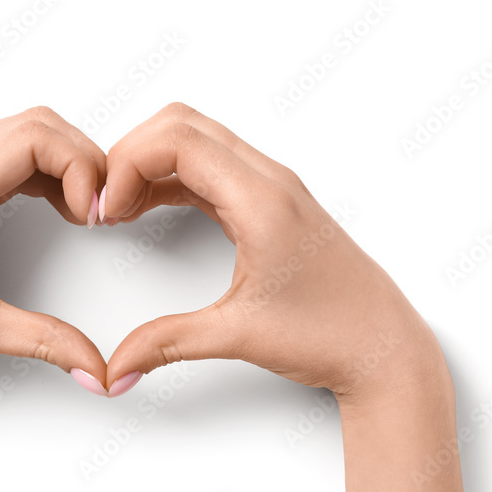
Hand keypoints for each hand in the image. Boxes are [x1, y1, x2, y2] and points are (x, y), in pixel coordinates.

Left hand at [0, 107, 109, 396]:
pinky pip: (2, 153)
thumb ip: (45, 344)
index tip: (93, 212)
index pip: (34, 136)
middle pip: (34, 124)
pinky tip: (53, 205)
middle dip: (80, 159)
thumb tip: (95, 367)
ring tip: (80, 211)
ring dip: (61, 161)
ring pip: (19, 133)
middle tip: (98, 209)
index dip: (80, 164)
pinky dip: (39, 169)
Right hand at [101, 103, 443, 403]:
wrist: (383, 348)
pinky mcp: (268, 203)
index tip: (108, 210)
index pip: (178, 140)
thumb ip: (166, 344)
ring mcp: (271, 188)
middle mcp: (268, 181)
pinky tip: (148, 209)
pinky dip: (171, 179)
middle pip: (181, 125)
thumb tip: (116, 366)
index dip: (127, 164)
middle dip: (131, 155)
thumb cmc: (332, 334)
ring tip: (121, 210)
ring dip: (150, 164)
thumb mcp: (238, 336)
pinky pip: (209, 168)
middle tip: (108, 204)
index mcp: (263, 200)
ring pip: (196, 140)